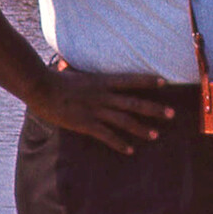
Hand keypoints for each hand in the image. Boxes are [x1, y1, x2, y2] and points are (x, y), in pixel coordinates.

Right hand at [27, 68, 174, 154]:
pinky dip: (119, 143)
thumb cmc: (54, 79)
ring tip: (156, 135)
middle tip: (172, 115)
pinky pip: (106, 135)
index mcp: (102, 81)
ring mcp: (96, 110)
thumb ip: (76, 70)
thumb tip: (66, 62)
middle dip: (154, 109)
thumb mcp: (71, 72)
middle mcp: (104, 95)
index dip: (148, 81)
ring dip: (141, 129)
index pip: (131, 80)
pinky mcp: (86, 124)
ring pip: (124, 120)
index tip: (165, 83)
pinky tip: (130, 150)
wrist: (40, 88)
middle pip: (134, 103)